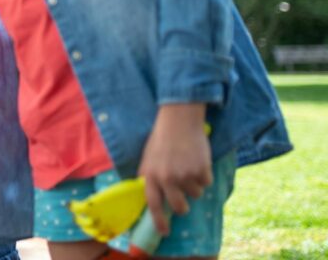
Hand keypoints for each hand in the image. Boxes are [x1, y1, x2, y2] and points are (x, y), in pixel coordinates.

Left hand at [137, 103, 211, 234]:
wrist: (178, 121)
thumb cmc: (161, 139)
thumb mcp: (148, 158)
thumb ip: (149, 177)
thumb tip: (152, 198)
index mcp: (150, 175)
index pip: (153, 204)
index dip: (158, 221)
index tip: (164, 232)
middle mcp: (166, 178)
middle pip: (179, 207)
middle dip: (183, 206)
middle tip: (184, 199)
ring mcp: (184, 175)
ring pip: (195, 194)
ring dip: (194, 185)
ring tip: (188, 166)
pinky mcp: (201, 170)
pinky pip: (206, 183)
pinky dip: (204, 175)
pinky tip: (197, 160)